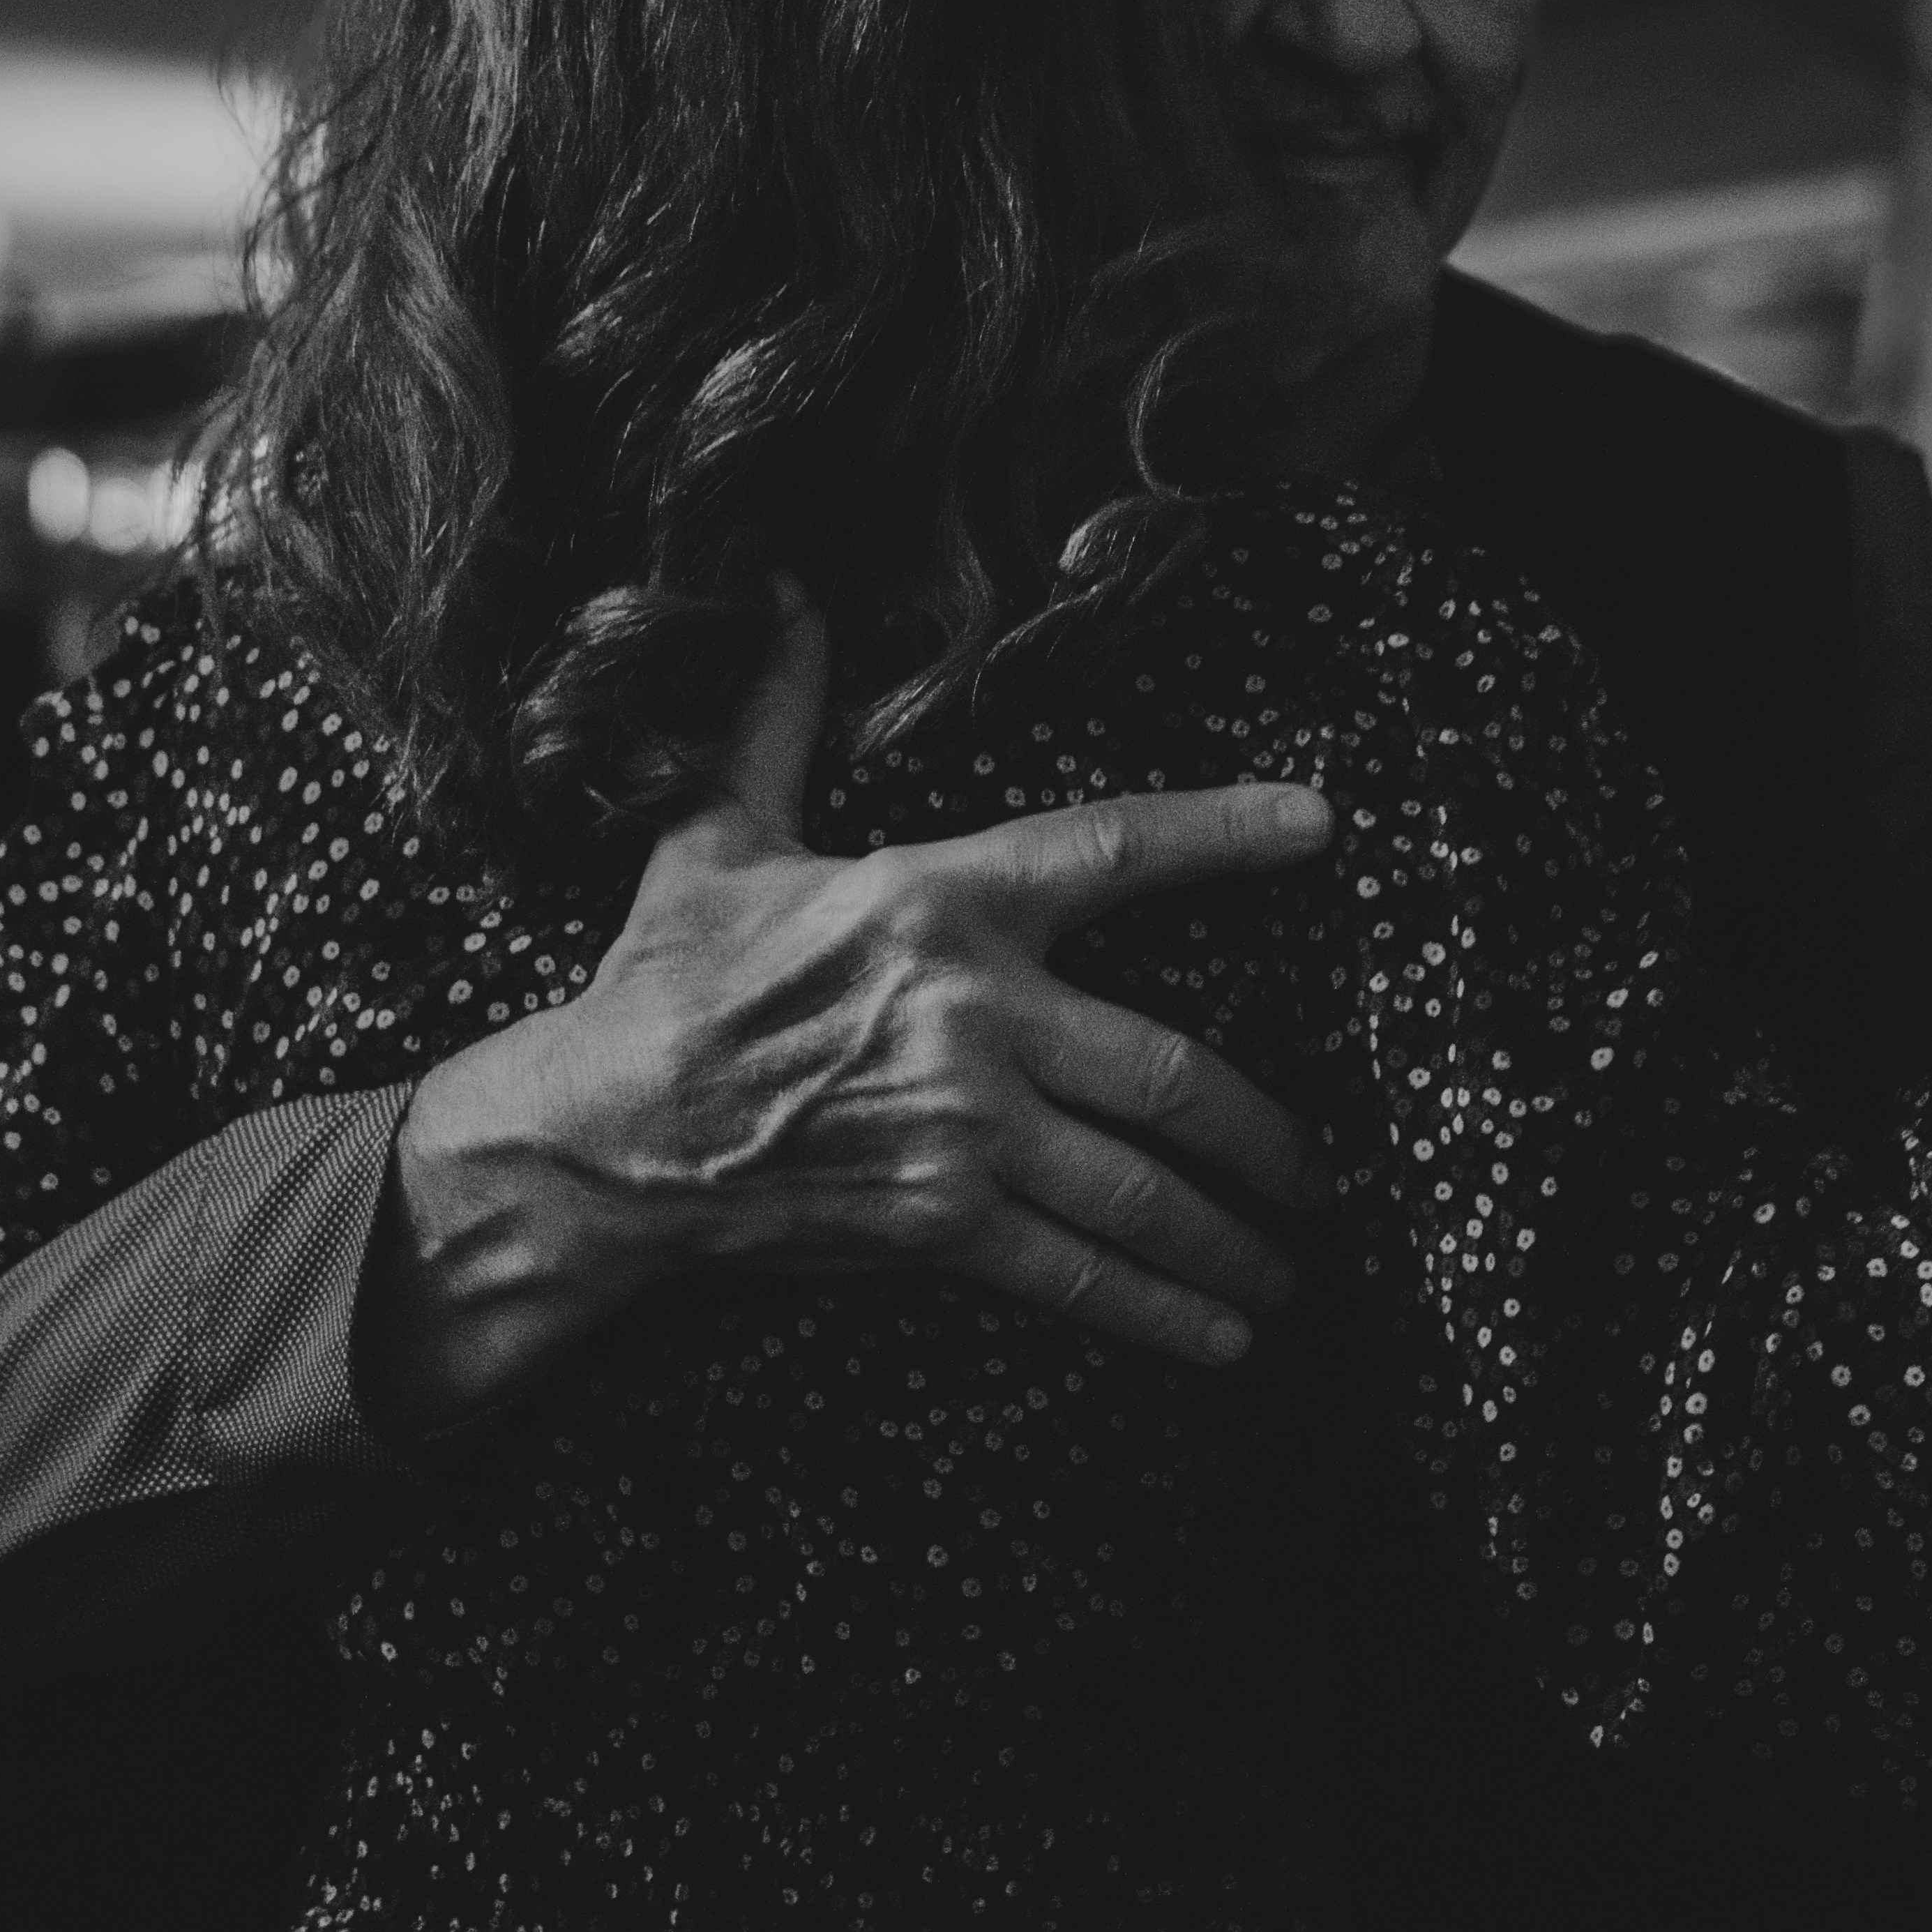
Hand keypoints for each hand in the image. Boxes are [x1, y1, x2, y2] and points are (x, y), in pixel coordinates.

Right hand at [368, 593, 1340, 1430]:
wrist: (603, 1130)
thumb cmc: (670, 978)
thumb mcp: (718, 834)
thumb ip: (777, 716)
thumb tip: (785, 594)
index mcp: (941, 901)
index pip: (1115, 848)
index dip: (1227, 830)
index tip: (1324, 825)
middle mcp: (976, 1013)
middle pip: (1173, 1072)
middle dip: (1270, 1136)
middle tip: (1328, 1175)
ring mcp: (963, 1126)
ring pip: (1141, 1186)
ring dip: (1230, 1237)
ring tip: (1292, 1269)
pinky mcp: (938, 1220)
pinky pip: (1073, 1271)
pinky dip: (1156, 1310)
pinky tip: (1222, 1337)